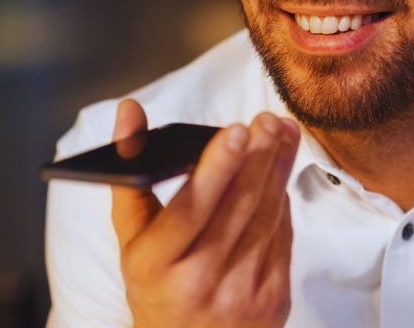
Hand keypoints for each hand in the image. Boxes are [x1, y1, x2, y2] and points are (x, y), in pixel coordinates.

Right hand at [110, 99, 299, 327]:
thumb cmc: (156, 283)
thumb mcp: (131, 236)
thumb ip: (130, 172)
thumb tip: (130, 111)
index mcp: (155, 265)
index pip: (190, 210)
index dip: (216, 168)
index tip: (236, 130)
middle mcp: (197, 283)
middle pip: (236, 208)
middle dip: (257, 157)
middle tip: (267, 121)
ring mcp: (239, 295)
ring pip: (266, 218)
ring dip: (277, 170)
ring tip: (280, 134)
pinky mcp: (272, 301)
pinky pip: (282, 239)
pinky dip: (283, 202)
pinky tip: (280, 174)